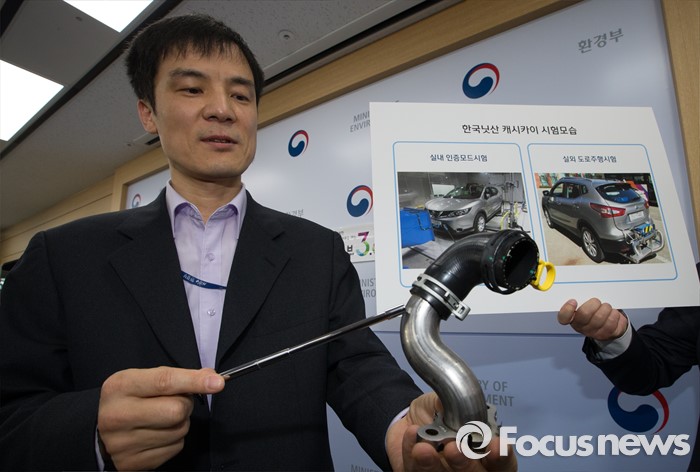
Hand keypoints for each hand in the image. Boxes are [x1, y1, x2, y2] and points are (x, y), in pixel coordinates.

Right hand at [97, 366, 224, 469]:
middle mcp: (118, 415)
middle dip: (185, 404)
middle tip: (173, 402)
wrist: (99, 431)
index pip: (164, 382)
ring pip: (179, 430)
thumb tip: (211, 378)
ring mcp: (123, 443)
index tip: (218, 382)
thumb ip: (176, 376)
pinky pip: (175, 448)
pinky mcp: (133, 463)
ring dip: (180, 422)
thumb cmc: (129, 399)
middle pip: (176, 410)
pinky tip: (158, 434)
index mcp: (120, 387)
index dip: (194, 381)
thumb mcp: (144, 379)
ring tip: (162, 418)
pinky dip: (174, 439)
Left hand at [386, 392, 516, 470]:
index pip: (502, 462)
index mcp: (484, 451)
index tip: (496, 445)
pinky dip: (411, 453)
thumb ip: (457, 404)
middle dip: (465, 463)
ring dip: (433, 465)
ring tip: (423, 448)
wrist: (407, 420)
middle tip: (453, 447)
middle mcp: (468, 468)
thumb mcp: (447, 400)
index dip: (501, 456)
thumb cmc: (436, 414)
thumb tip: (460, 404)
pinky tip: (412, 435)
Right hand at [557, 298, 627, 340]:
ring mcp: (595, 333)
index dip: (567, 310)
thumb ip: (582, 299)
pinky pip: (614, 323)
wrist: (607, 326)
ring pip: (601, 318)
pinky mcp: (609, 334)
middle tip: (597, 301)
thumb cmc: (594, 311)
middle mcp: (582, 328)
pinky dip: (616, 315)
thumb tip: (584, 288)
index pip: (563, 318)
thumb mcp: (585, 305)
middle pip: (585, 314)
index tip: (573, 301)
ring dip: (607, 309)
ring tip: (607, 308)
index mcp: (573, 319)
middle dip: (594, 303)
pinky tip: (613, 314)